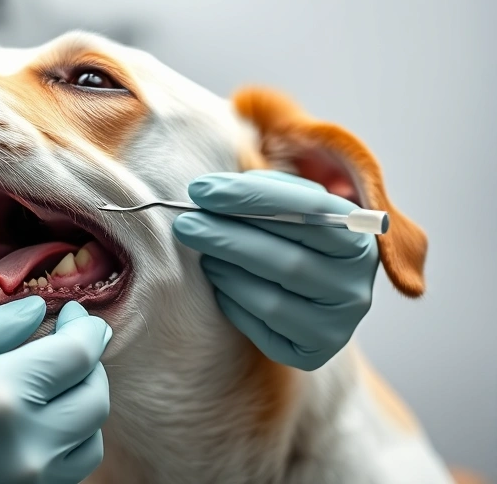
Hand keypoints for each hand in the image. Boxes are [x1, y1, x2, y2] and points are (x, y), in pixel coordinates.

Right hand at [0, 298, 111, 483]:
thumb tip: (34, 311)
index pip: (76, 356)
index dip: (84, 327)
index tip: (73, 312)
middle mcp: (25, 448)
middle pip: (94, 399)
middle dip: (90, 362)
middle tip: (67, 339)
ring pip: (89, 442)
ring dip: (82, 404)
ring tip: (51, 380)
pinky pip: (67, 474)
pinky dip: (66, 441)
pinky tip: (33, 420)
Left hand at [172, 170, 377, 370]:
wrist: (311, 293)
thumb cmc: (292, 237)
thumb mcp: (290, 206)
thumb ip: (262, 192)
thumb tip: (212, 192)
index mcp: (358, 239)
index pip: (309, 211)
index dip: (251, 198)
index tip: (202, 190)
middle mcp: (356, 287)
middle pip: (287, 262)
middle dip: (226, 238)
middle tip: (185, 225)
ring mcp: (340, 326)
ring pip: (271, 301)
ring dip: (226, 273)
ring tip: (204, 256)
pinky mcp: (315, 353)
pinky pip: (263, 329)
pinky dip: (234, 304)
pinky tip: (222, 284)